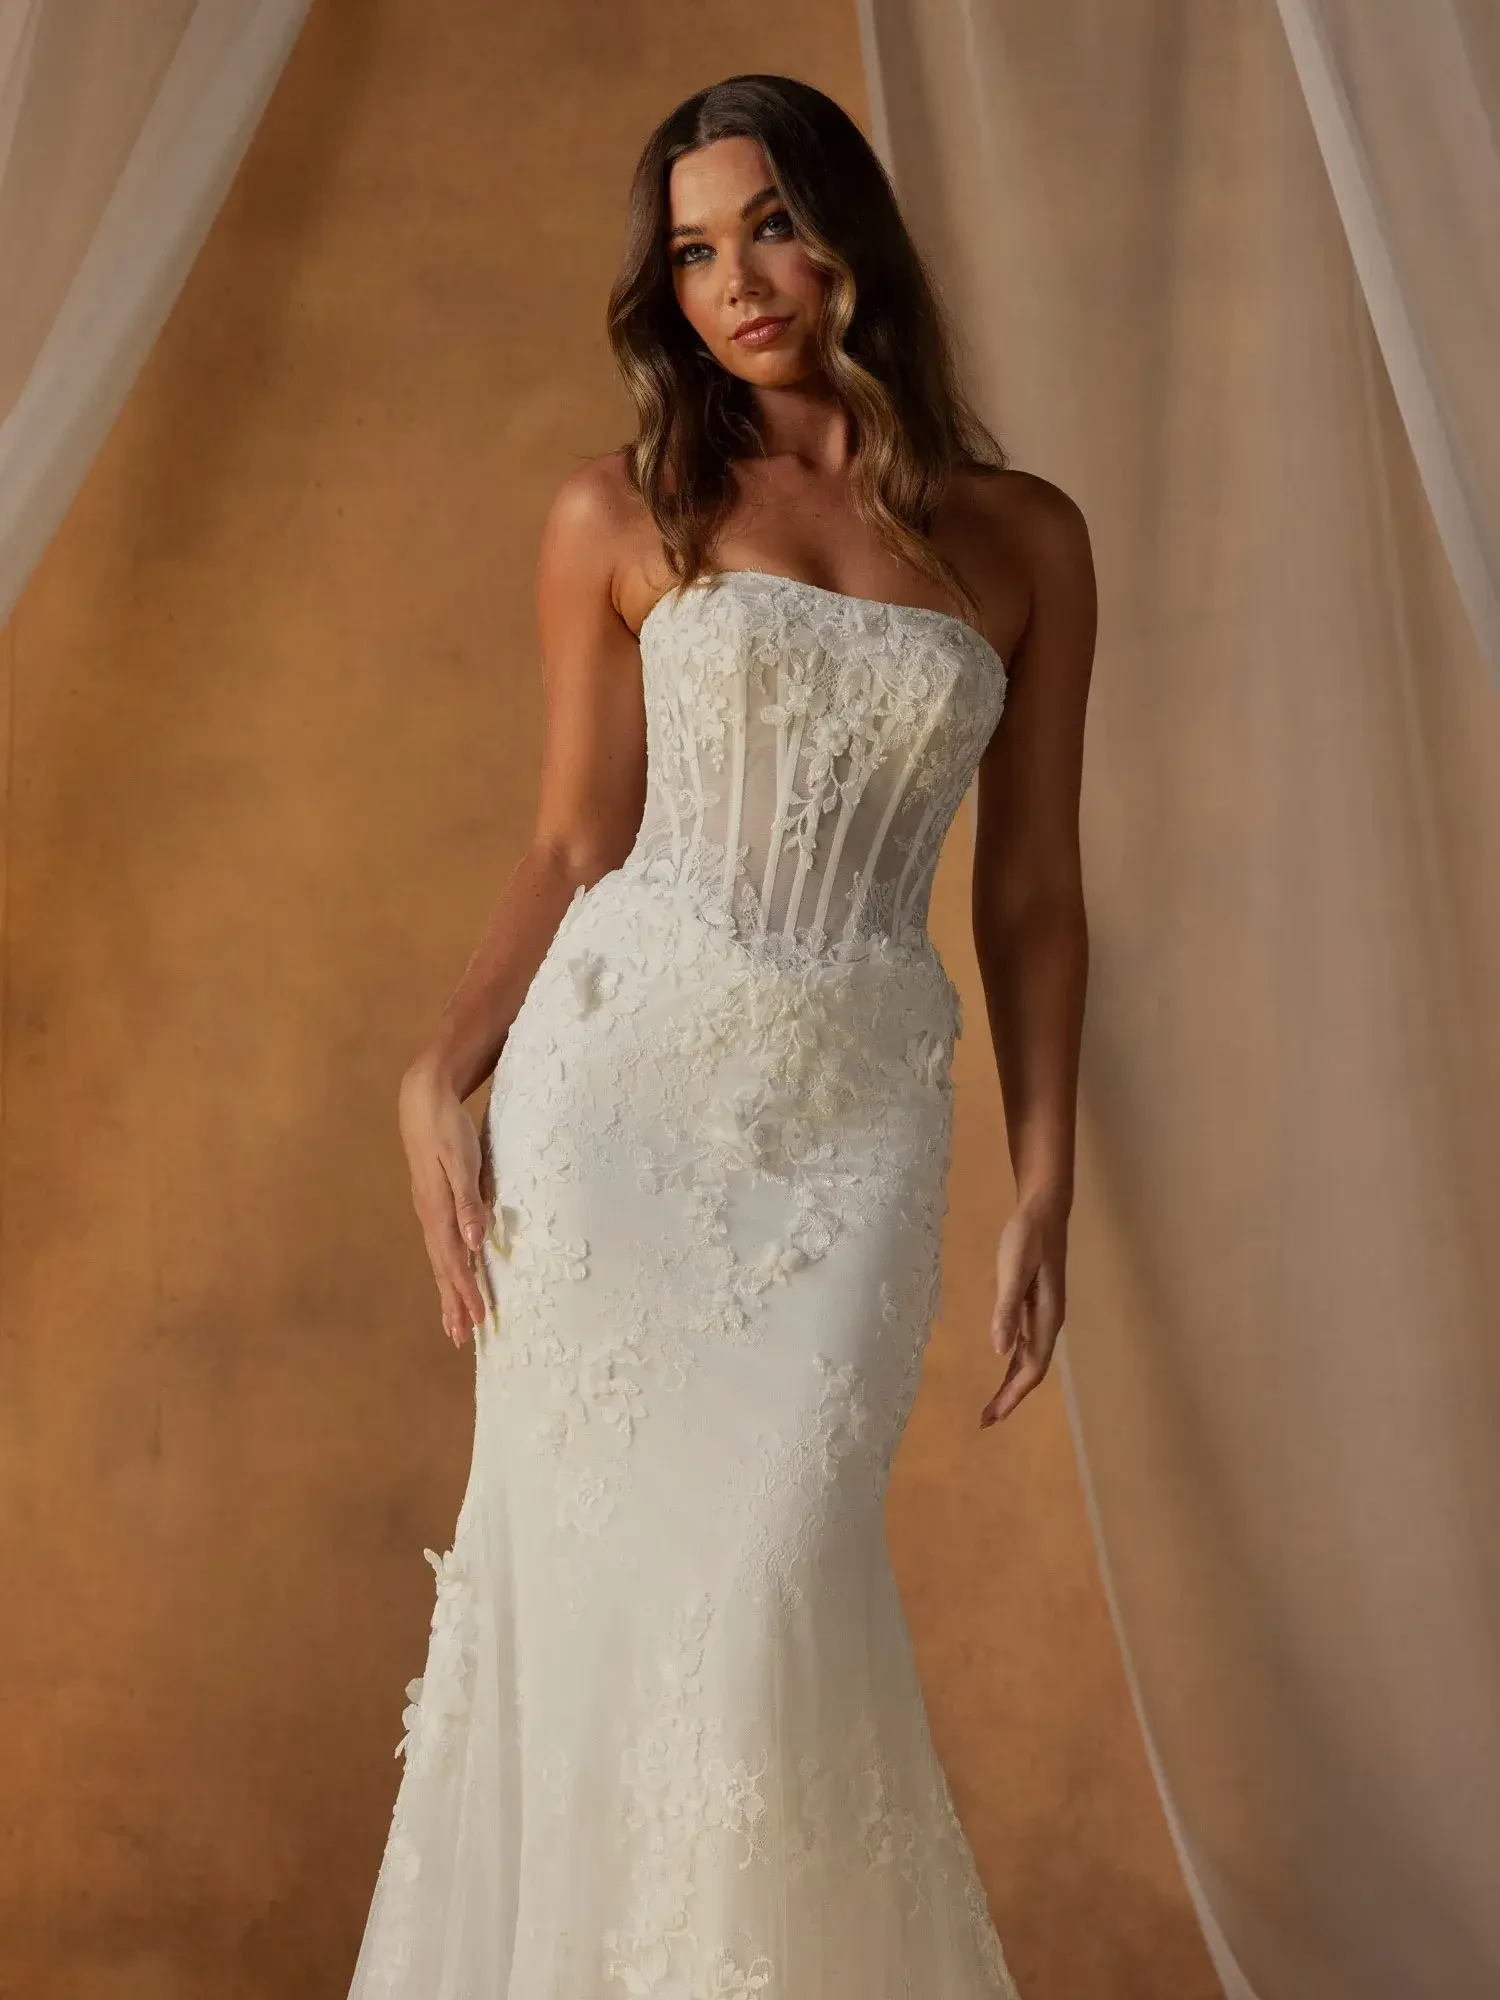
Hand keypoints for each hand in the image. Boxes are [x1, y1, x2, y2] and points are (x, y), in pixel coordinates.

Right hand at [398, 1063, 494, 1348]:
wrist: (422, 1100)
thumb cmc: (446, 1127)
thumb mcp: (461, 1159)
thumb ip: (468, 1200)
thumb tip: (475, 1240)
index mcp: (436, 1209)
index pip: (454, 1260)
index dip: (465, 1291)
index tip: (477, 1319)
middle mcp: (430, 1215)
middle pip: (444, 1267)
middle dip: (453, 1303)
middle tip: (462, 1338)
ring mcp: (429, 1210)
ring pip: (441, 1259)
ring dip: (449, 1291)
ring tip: (455, 1321)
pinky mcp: (433, 1203)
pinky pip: (442, 1244)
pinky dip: (449, 1267)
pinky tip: (454, 1276)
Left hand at [980, 1198, 1067, 1426]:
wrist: (1044, 1210)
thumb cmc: (1028, 1236)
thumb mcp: (1012, 1269)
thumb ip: (1006, 1309)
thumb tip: (999, 1351)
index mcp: (1046, 1317)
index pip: (1031, 1368)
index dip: (1012, 1395)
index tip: (992, 1417)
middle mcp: (1049, 1321)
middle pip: (1032, 1370)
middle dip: (1011, 1396)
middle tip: (986, 1419)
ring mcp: (1044, 1314)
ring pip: (1030, 1358)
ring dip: (1012, 1382)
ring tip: (993, 1403)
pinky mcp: (1036, 1304)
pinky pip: (1027, 1343)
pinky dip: (1014, 1361)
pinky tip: (1003, 1365)